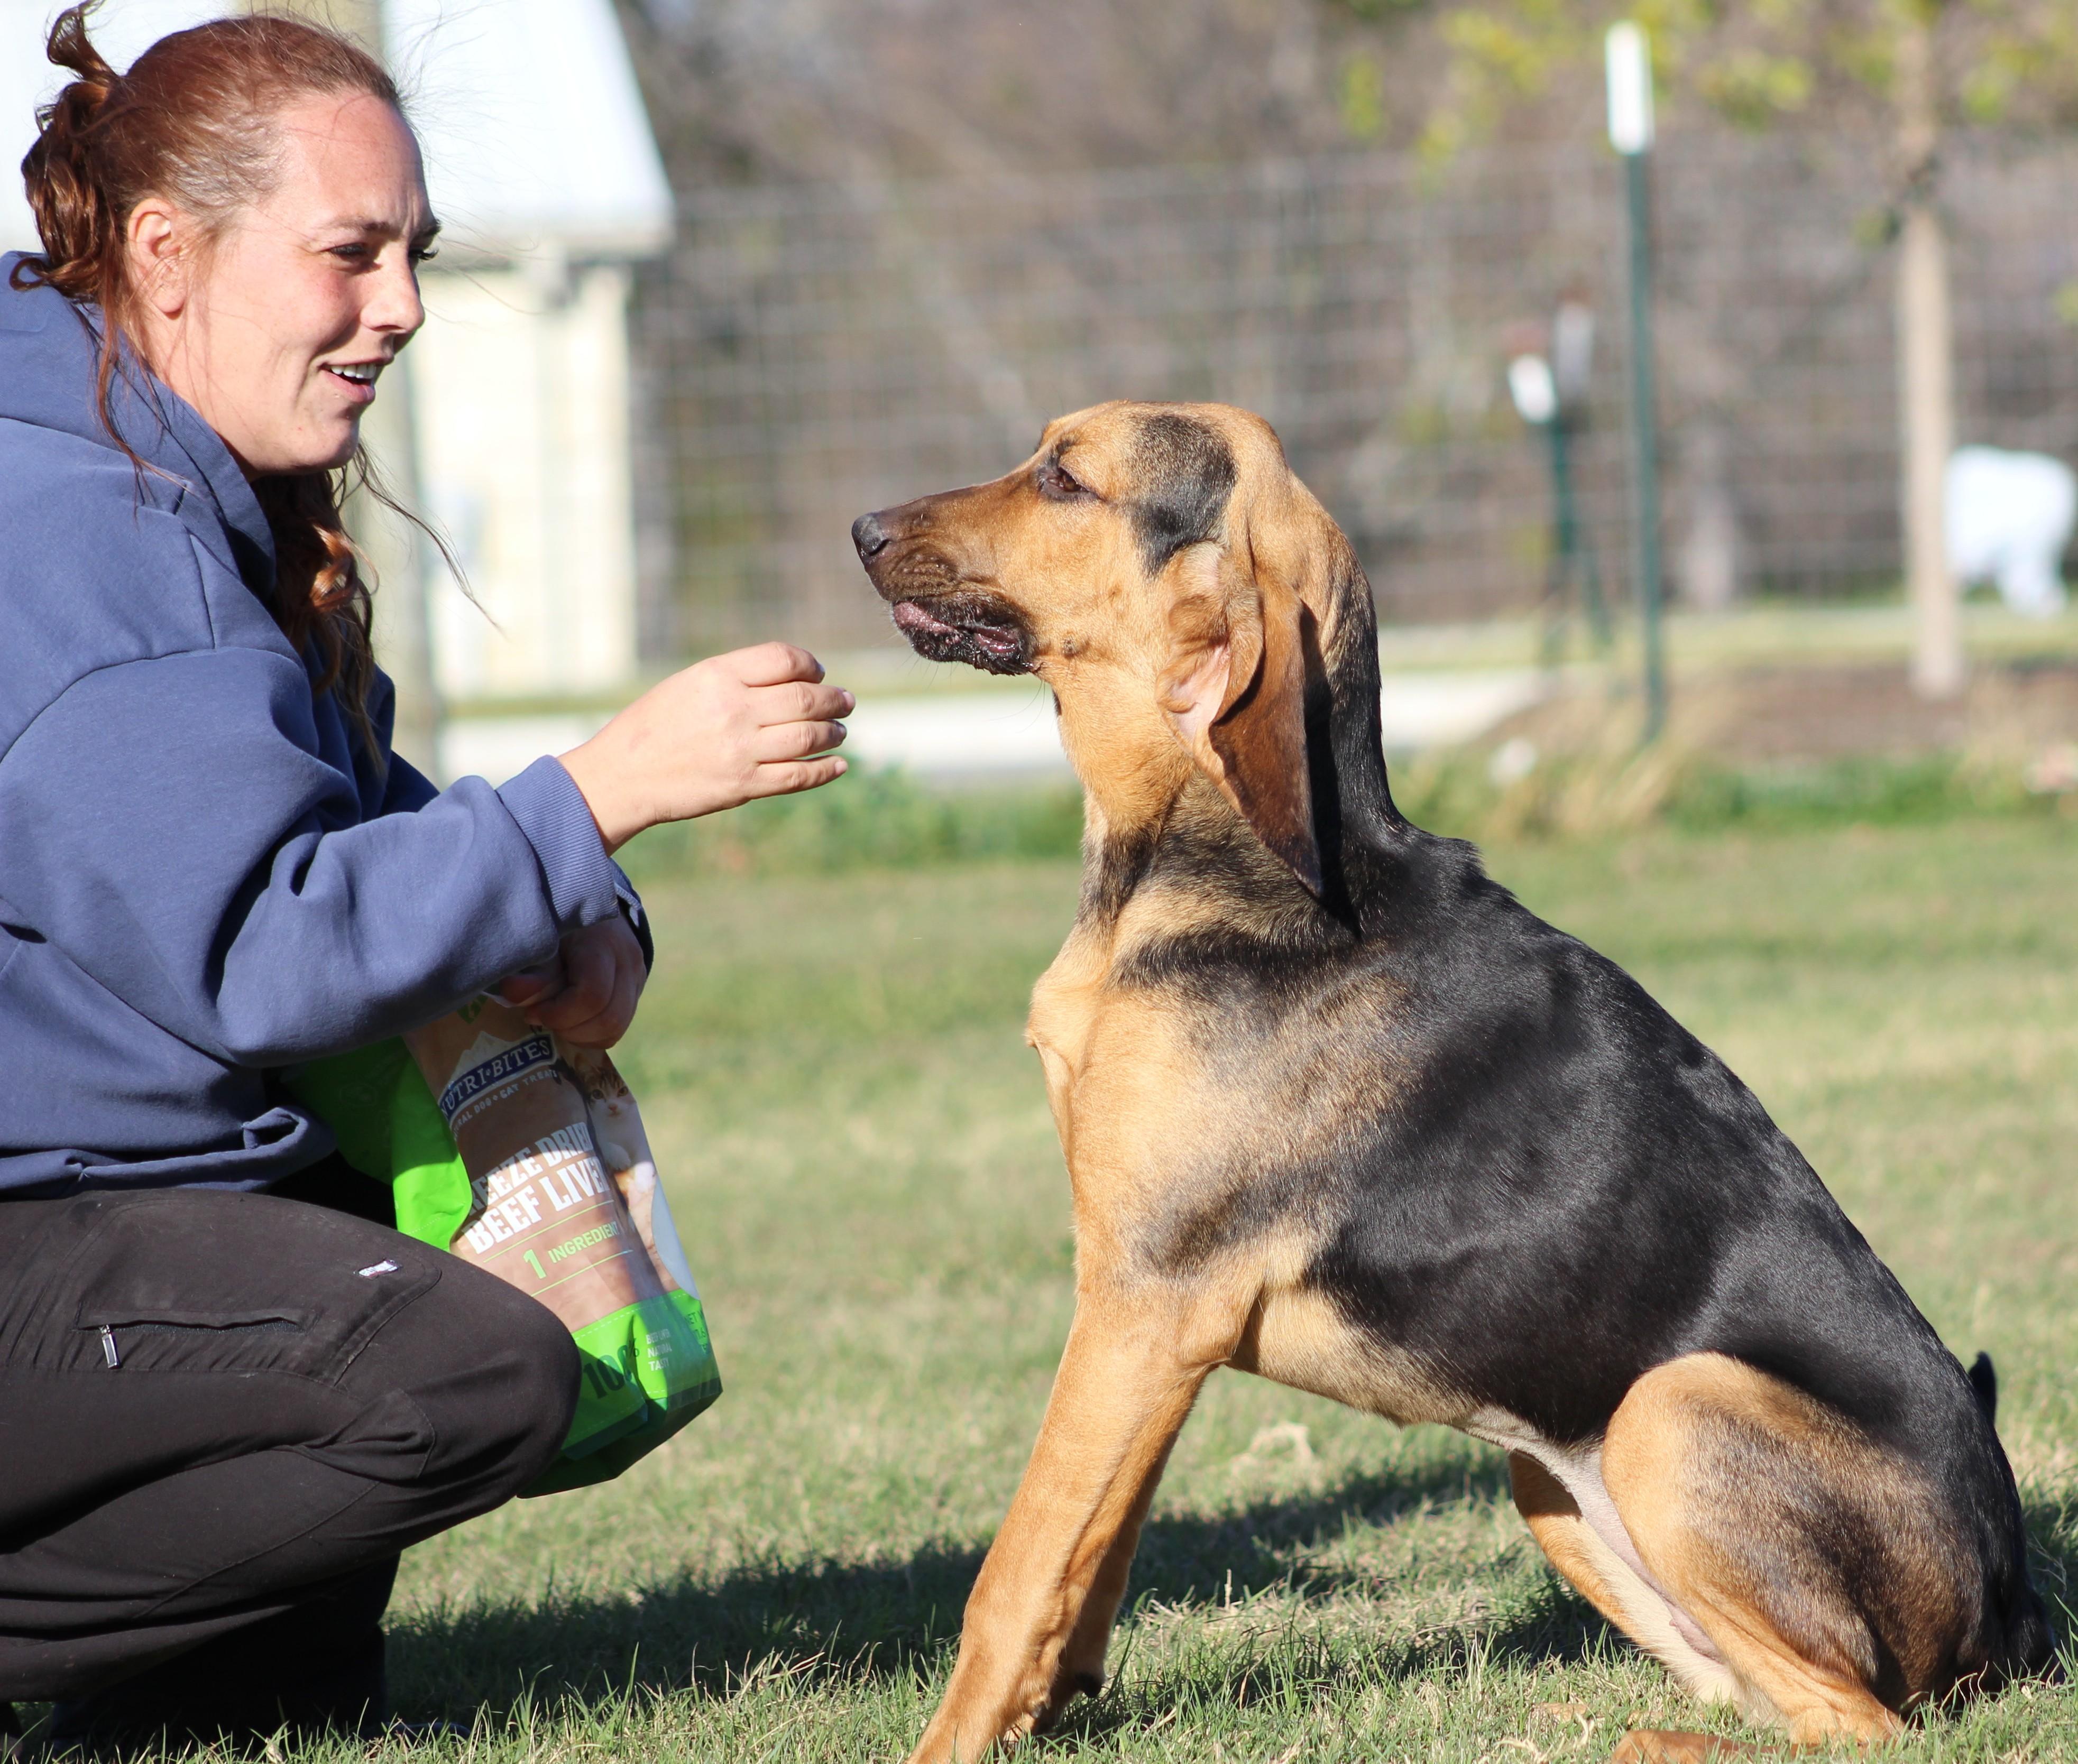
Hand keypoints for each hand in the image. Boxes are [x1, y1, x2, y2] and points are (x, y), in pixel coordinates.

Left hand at [495, 916, 647, 1049]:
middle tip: (544, 1019)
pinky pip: (618, 1028)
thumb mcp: (544, 941)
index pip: (592, 995)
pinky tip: (571, 1024)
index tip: (533, 1012)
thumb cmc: (562, 926)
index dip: (560, 1014)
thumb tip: (513, 995)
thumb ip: (532, 971)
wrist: (591, 912)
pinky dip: (592, 1036)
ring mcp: (637, 978)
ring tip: (557, 1022)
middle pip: (609, 1019)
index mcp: (602, 944)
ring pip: (616, 1029)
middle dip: (570, 1030)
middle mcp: (627, 961)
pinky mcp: (636, 991)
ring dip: (581, 1036)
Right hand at [558, 643, 852, 852]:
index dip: (810, 665)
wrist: (621, 777)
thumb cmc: (653, 727)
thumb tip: (791, 678)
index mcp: (716, 676)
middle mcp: (733, 709)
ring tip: (841, 731)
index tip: (818, 673)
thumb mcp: (687, 685)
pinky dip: (825, 770)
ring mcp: (741, 749)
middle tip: (846, 702)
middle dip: (833, 699)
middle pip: (804, 697)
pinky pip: (798, 776)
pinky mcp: (744, 785)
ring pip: (808, 736)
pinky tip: (838, 766)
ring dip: (833, 733)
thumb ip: (735, 678)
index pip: (783, 659)